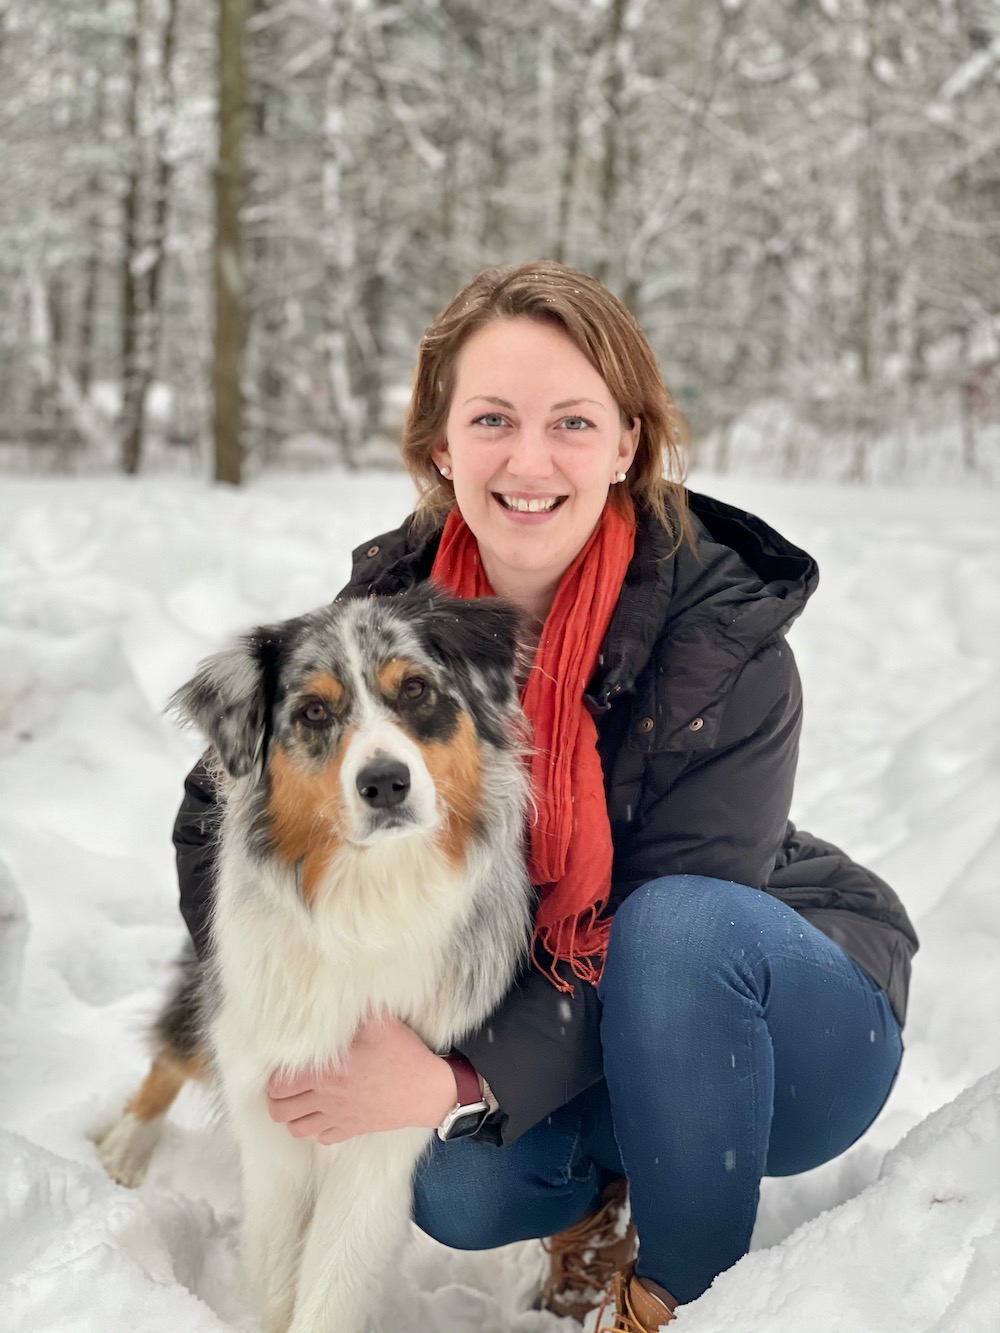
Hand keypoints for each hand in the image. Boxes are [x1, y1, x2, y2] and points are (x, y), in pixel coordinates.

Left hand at [266, 1015, 458, 1144]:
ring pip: (296, 1129)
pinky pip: (322, 1138)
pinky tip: (324, 1112)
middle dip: (276, 1098)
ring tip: (300, 1100)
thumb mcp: (380, 1022)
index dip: (274, 1078)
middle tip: (285, 1085)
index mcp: (326, 1073)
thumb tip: (337, 989)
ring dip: (292, 1115)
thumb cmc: (403, 1054)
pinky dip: (317, 1128)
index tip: (283, 1067)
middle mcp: (326, 1099)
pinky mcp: (353, 1130)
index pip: (278, 1086)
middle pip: (280, 1110)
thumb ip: (354, 1009)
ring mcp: (339, 1118)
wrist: (427, 1090)